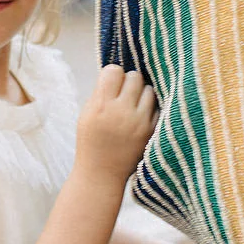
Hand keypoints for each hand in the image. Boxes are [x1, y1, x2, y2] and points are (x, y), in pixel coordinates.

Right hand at [76, 66, 156, 185]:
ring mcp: (139, 121)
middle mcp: (121, 111)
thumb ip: (101, 93)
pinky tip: (141, 116)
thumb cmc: (91, 141)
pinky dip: (149, 108)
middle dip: (129, 82)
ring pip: (149, 89)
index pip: (114, 71)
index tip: (112, 83)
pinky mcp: (151, 131)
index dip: (113, 75)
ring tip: (134, 104)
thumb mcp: (86, 114)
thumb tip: (117, 73)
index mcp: (101, 105)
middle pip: (134, 76)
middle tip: (124, 93)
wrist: (102, 173)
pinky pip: (157, 106)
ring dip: (141, 93)